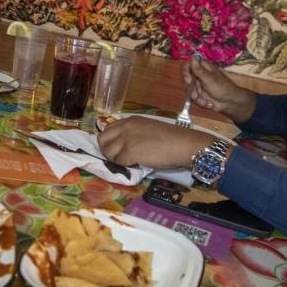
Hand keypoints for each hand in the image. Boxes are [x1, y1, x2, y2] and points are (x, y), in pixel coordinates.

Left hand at [98, 115, 217, 168]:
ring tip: (130, 162)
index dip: (110, 142)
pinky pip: (118, 162)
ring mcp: (126, 139)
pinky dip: (125, 166)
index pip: (108, 129)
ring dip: (116, 160)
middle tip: (119, 159)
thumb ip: (134, 134)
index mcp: (130, 120)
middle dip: (108, 151)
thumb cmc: (172, 139)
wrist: (184, 144)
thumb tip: (124, 146)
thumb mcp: (148, 129)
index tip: (116, 150)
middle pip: (102, 140)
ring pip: (108, 153)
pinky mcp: (130, 152)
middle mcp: (125, 127)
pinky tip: (135, 165)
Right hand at [182, 58, 256, 122]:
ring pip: (188, 91)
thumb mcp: (209, 79)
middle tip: (196, 95)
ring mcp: (198, 85)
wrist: (230, 102)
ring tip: (206, 101)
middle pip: (186, 80)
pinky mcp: (198, 94)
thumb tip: (192, 57)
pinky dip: (201, 102)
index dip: (185, 72)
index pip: (187, 65)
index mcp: (202, 67)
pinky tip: (209, 104)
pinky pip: (193, 98)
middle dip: (191, 90)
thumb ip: (199, 70)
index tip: (188, 80)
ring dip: (197, 98)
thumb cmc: (222, 87)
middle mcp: (198, 75)